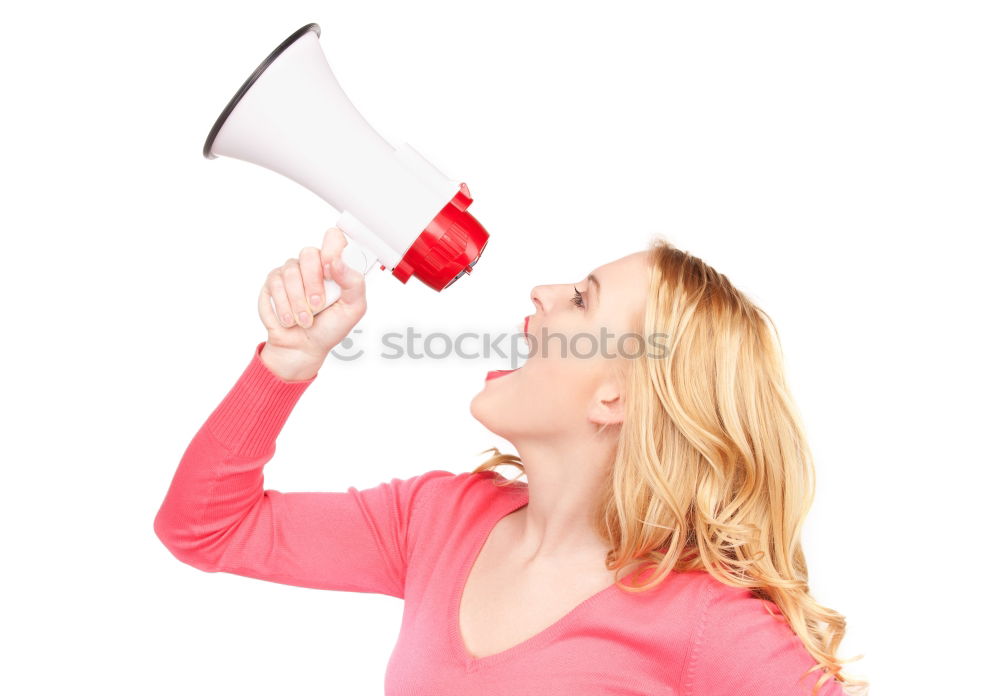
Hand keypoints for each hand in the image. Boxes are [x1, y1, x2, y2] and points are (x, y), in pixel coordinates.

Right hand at [257, 226, 367, 371]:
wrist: (303, 347)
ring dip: (299, 302)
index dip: (332, 250)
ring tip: (305, 319)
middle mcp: (313, 265)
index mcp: (336, 266)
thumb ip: (354, 282)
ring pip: (291, 271)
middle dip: (313, 285)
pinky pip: (276, 284)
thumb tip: (339, 262)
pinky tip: (291, 318)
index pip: (334, 238)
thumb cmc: (330, 327)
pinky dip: (285, 306)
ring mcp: (292, 272)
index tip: (332, 272)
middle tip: (318, 305)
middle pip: (309, 253)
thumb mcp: (353, 309)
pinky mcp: (273, 282)